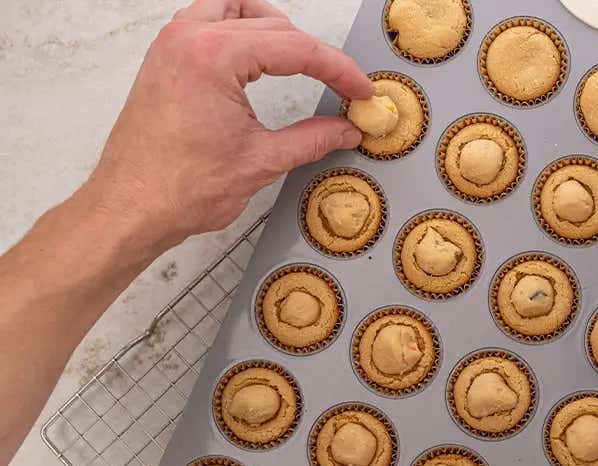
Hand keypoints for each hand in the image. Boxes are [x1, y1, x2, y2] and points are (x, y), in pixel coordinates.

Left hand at [81, 0, 372, 260]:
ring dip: (276, 30)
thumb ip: (312, 139)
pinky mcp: (166, 57)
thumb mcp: (262, 161)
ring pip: (239, 9)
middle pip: (273, 25)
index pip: (295, 48)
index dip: (338, 70)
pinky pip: (210, 21)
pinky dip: (242, 32)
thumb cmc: (178, 188)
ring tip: (304, 62)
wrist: (131, 207)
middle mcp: (189, 39)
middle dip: (313, 54)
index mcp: (214, 57)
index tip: (360, 90)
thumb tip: (346, 130)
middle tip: (341, 86)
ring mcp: (173, 44)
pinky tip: (260, 60)